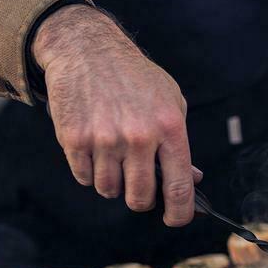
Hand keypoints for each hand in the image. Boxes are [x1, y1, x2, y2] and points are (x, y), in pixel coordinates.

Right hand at [32, 4, 200, 225]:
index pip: (180, 187)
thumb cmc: (135, 78)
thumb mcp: (170, 102)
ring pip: (109, 190)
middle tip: (138, 187)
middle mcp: (139, 136)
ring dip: (113, 183)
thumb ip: (179, 143)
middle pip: (140, 197)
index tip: (176, 219)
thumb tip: (192, 179)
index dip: (180, 213)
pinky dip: (90, 172)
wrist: (87, 49)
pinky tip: (95, 149)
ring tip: (114, 158)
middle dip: (141, 200)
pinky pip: (85, 178)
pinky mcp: (75, 139)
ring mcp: (105, 139)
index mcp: (169, 128)